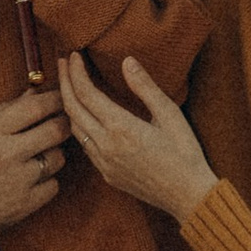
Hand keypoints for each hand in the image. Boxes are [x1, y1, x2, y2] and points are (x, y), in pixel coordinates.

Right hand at [0, 87, 67, 246]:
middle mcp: (7, 154)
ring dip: (52, 153)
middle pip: (56, 130)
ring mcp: (17, 182)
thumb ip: (3, 111)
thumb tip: (33, 93)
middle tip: (62, 122)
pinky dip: (46, 181)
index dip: (55, 99)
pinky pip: (52, 187)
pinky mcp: (23, 206)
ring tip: (37, 154)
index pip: (36, 106)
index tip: (61, 97)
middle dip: (63, 123)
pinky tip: (31, 179)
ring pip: (58, 158)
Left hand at [58, 51, 217, 220]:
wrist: (188, 196)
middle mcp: (106, 146)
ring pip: (74, 128)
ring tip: (69, 84)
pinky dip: (78, 124)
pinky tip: (84, 115)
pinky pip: (84, 145)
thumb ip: (145, 87)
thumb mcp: (170, 114)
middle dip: (65, 82)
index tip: (73, 54)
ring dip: (68, 104)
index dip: (76, 71)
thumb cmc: (184, 152)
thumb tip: (127, 61)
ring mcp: (103, 162)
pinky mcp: (107, 174)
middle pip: (72, 108)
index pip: (86, 93)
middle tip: (63, 62)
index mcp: (121, 127)